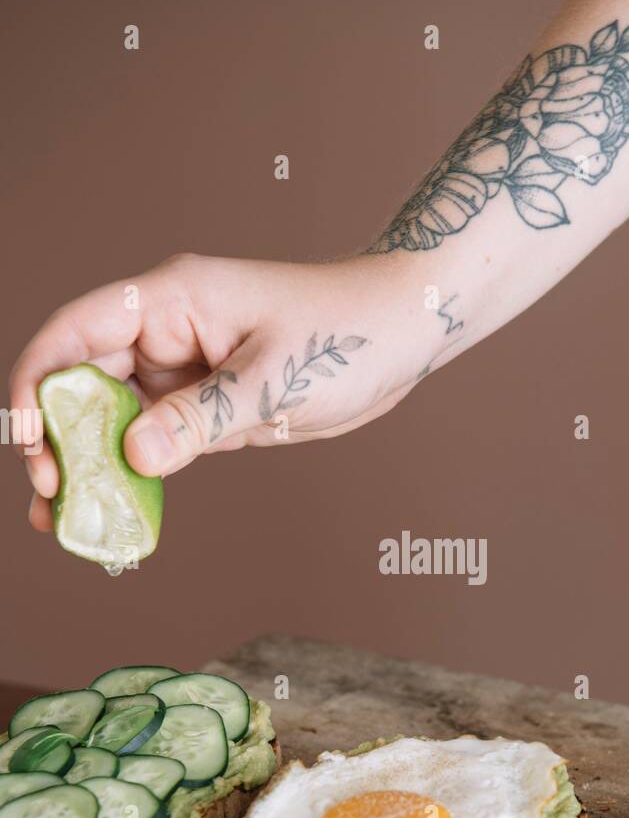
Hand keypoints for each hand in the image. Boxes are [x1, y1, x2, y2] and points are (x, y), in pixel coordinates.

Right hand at [11, 252, 426, 531]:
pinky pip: (155, 439)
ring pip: (114, 416)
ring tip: (65, 518)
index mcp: (170, 300)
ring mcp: (185, 369)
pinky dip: (133, 472)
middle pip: (83, 380)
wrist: (402, 333)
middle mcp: (166, 331)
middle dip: (56, 436)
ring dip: (89, 462)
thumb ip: (202, 417)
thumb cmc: (347, 334)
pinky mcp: (207, 405)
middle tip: (50, 498)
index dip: (38, 383)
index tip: (25, 439)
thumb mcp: (274, 380)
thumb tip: (134, 456)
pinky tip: (116, 510)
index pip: (76, 333)